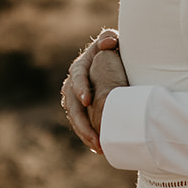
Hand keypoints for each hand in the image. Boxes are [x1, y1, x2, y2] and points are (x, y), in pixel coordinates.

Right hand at [61, 28, 117, 152]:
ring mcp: (76, 101)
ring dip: (85, 134)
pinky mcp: (83, 112)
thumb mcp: (111, 41)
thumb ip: (109, 38)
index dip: (80, 89)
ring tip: (99, 147)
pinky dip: (89, 137)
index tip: (87, 100)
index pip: (76, 79)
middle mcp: (73, 86)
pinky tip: (100, 148)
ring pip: (76, 119)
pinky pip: (83, 126)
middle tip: (95, 136)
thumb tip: (109, 42)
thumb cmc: (114, 50)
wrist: (114, 63)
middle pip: (73, 106)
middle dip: (82, 123)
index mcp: (79, 69)